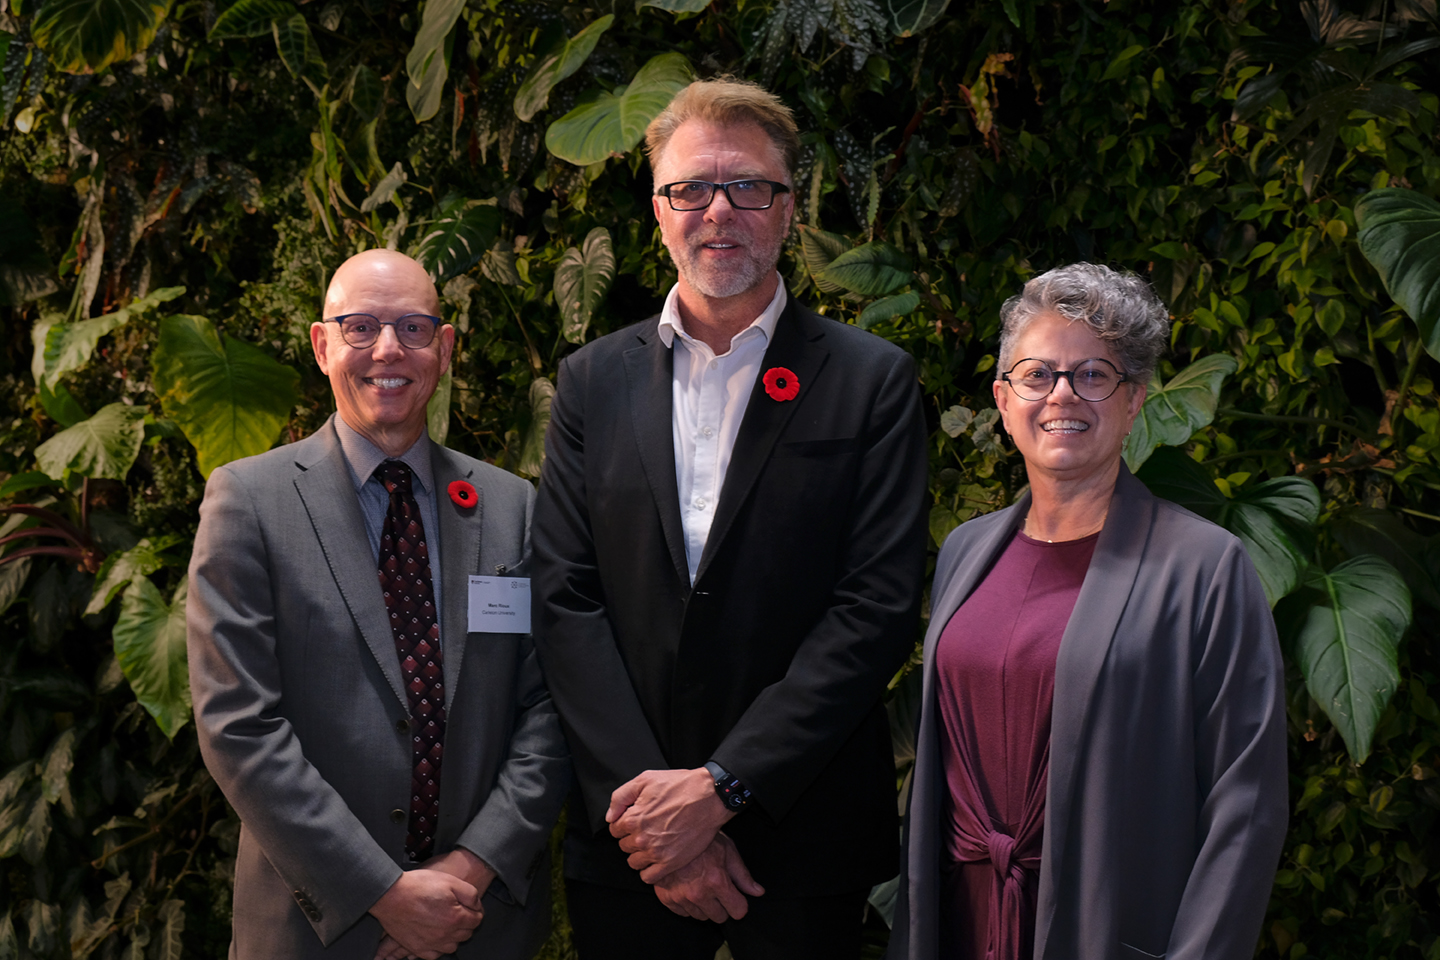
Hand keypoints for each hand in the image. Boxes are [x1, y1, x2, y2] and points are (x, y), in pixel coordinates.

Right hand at [373, 849, 497, 959]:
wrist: (391, 894)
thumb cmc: (419, 886)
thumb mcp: (450, 881)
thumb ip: (470, 894)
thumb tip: (477, 905)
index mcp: (456, 918)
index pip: (476, 920)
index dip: (476, 911)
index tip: (470, 906)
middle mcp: (445, 935)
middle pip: (466, 934)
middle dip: (466, 923)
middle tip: (459, 912)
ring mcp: (431, 944)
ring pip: (452, 946)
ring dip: (453, 936)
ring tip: (447, 924)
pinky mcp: (417, 948)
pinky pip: (434, 954)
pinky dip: (438, 947)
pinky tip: (435, 937)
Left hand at [607, 768, 733, 881]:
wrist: (710, 796)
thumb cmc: (679, 785)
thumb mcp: (645, 779)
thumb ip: (620, 797)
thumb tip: (610, 816)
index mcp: (633, 818)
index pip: (614, 830)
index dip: (624, 824)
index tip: (635, 820)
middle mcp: (641, 838)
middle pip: (623, 846)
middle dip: (631, 839)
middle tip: (647, 830)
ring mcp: (656, 852)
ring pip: (633, 862)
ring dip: (639, 855)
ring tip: (652, 845)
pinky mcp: (671, 863)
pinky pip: (648, 877)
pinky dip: (649, 871)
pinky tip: (656, 860)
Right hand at [653, 833, 764, 922]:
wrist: (670, 832)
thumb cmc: (701, 839)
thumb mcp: (727, 850)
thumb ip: (743, 875)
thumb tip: (757, 892)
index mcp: (717, 881)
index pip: (738, 911)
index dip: (739, 904)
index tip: (736, 898)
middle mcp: (698, 893)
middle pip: (719, 917)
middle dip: (722, 906)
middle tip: (716, 889)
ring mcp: (680, 897)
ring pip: (701, 916)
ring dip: (703, 905)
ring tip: (700, 885)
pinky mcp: (666, 898)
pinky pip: (683, 913)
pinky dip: (687, 904)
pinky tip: (687, 887)